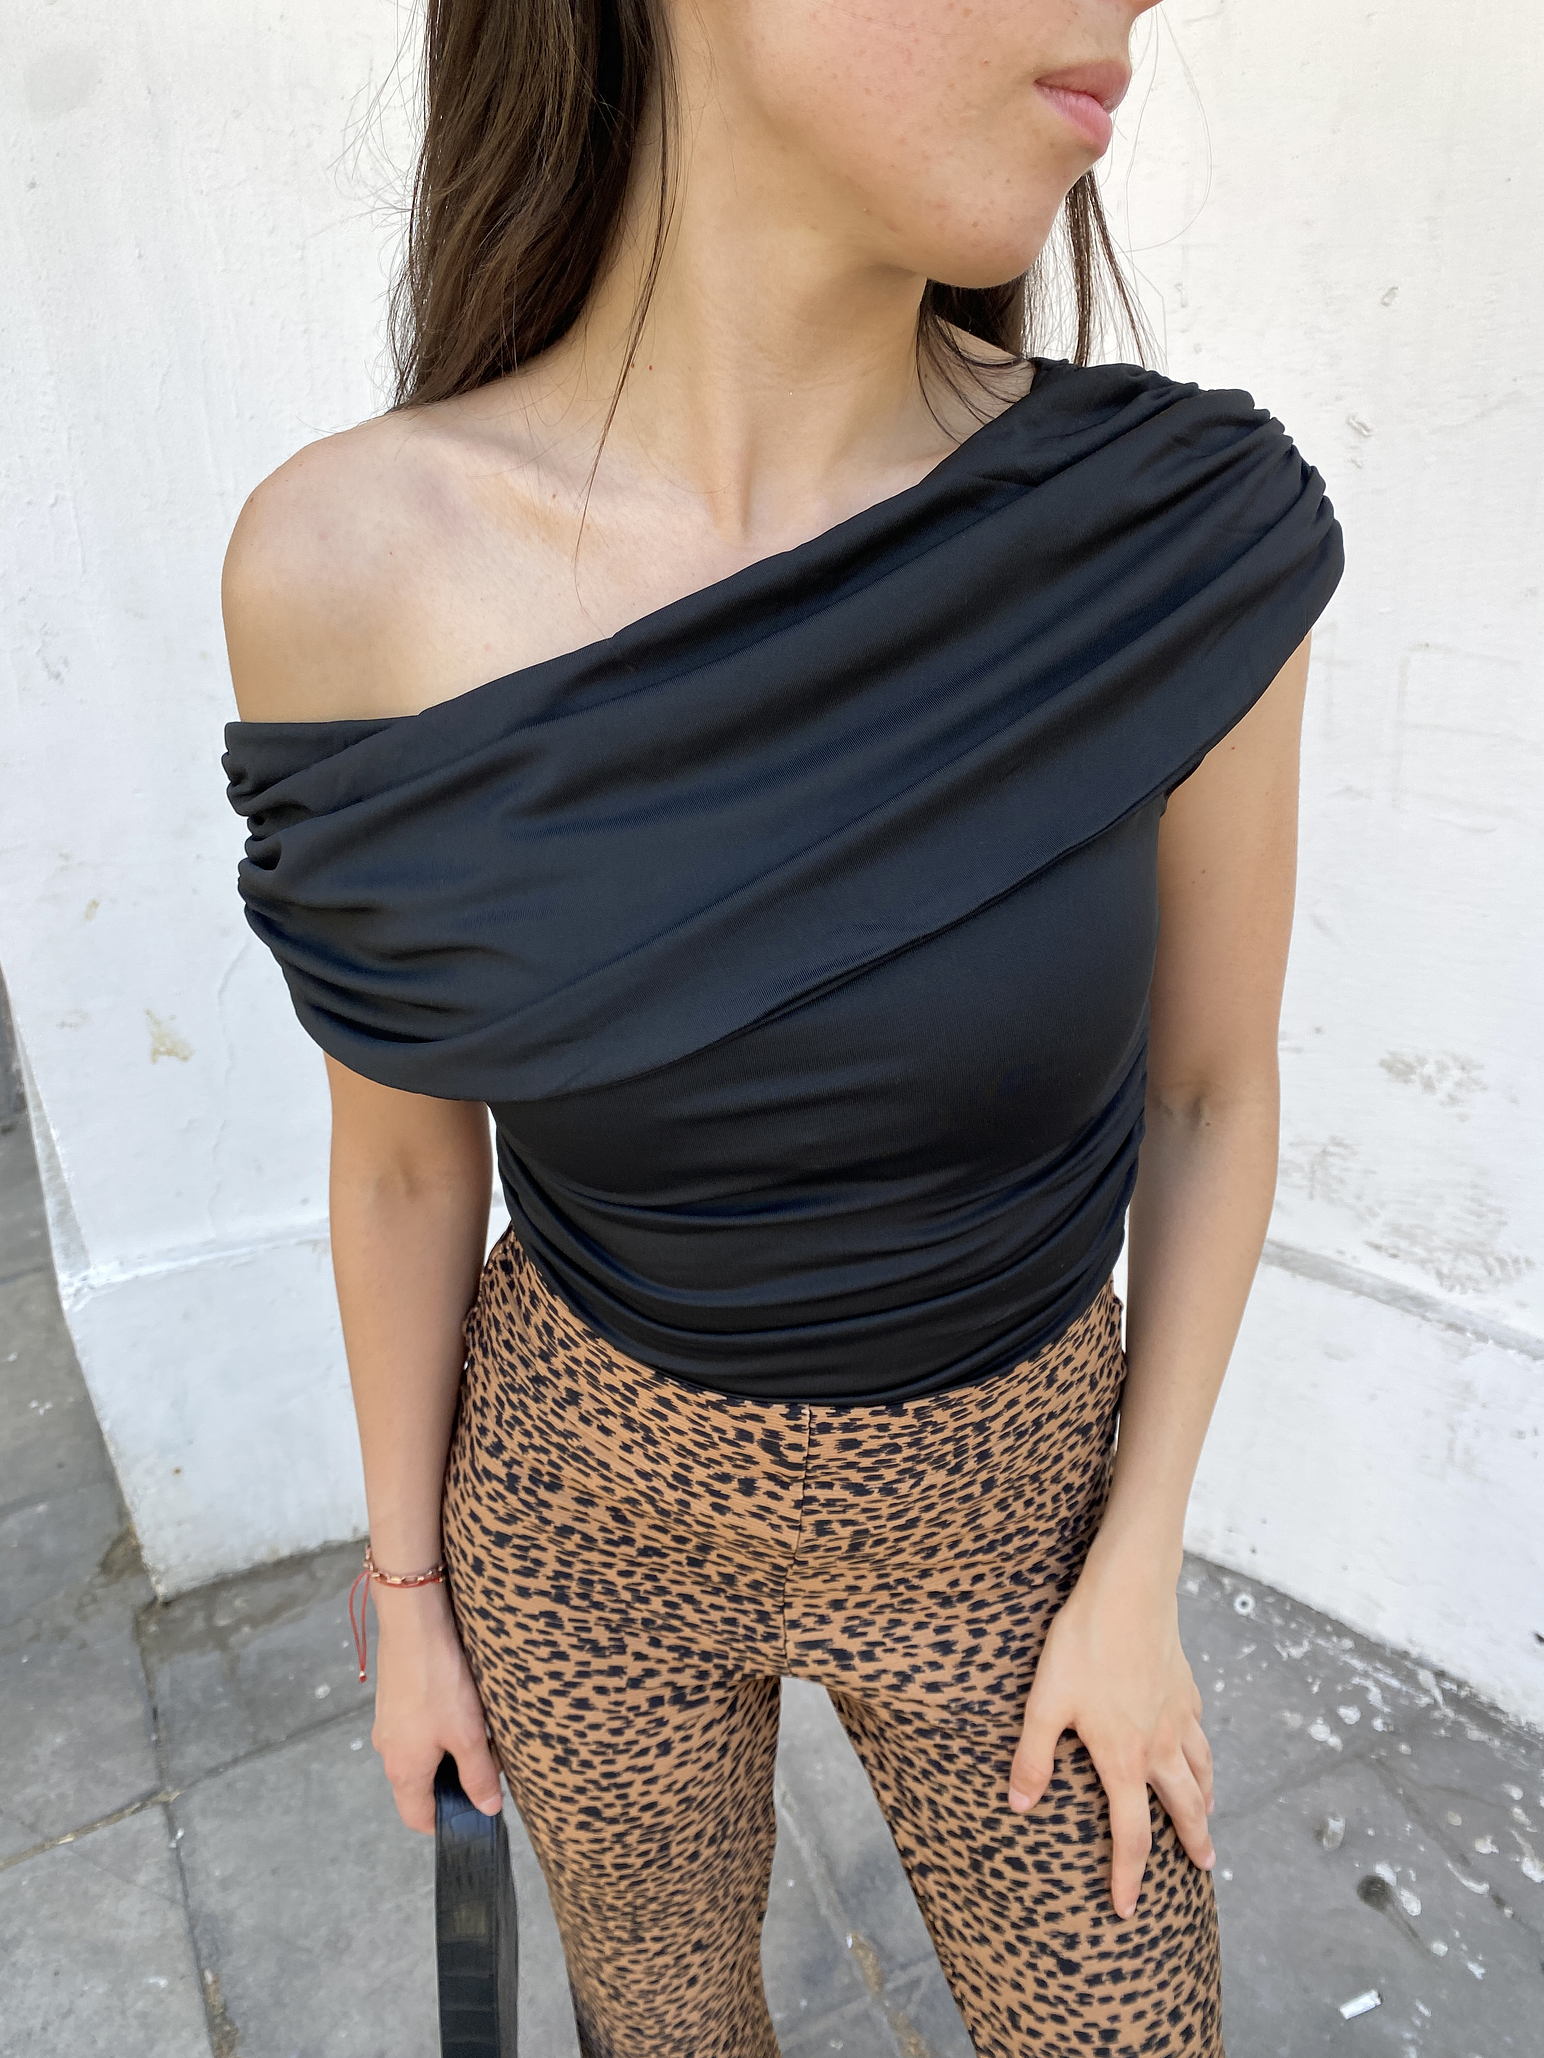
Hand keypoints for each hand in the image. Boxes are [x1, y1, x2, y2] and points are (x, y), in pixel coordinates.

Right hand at [369, 1581, 504, 1832]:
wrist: (412, 1623)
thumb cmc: (438, 1681)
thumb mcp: (467, 1733)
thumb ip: (479, 1775)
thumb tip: (488, 1809)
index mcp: (403, 1770)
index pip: (418, 1818)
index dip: (448, 1822)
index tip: (477, 1811)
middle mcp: (389, 1752)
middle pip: (421, 1786)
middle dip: (455, 1782)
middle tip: (489, 1766)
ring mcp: (389, 1724)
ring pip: (422, 1755)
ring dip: (450, 1752)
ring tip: (481, 1732)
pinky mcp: (394, 1700)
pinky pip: (417, 1729)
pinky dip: (441, 1729)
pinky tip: (464, 1707)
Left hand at [1007, 1541, 1214, 1918]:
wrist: (1129, 1591)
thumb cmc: (1082, 1644)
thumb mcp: (1045, 1701)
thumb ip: (1033, 1756)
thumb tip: (1020, 1804)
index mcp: (1123, 1758)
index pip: (1131, 1836)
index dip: (1129, 1877)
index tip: (1128, 1910)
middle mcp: (1158, 1745)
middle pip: (1182, 1808)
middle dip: (1192, 1844)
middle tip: (1205, 1868)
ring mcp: (1177, 1715)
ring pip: (1200, 1770)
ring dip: (1204, 1800)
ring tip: (1208, 1817)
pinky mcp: (1184, 1685)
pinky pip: (1198, 1731)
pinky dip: (1202, 1752)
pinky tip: (1195, 1747)